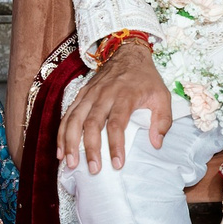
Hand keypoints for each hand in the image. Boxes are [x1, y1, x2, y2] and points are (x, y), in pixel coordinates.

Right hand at [59, 39, 170, 173]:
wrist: (127, 54)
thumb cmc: (146, 79)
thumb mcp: (162, 96)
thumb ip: (162, 120)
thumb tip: (156, 144)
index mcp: (124, 95)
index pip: (117, 123)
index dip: (116, 145)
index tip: (118, 164)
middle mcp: (104, 95)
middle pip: (92, 123)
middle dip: (91, 148)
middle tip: (93, 169)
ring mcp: (89, 95)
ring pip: (75, 119)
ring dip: (70, 142)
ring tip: (70, 163)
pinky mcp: (81, 95)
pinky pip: (68, 115)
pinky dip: (62, 133)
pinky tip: (60, 151)